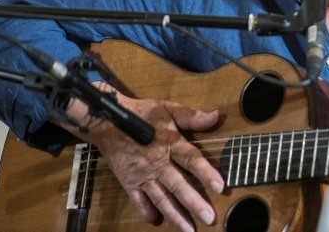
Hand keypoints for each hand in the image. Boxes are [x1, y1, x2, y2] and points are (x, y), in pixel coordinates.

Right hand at [68, 86, 222, 231]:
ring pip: (161, 198)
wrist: (108, 122)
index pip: (191, 159)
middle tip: (210, 218)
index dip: (206, 172)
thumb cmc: (142, 114)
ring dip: (175, 215)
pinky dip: (147, 212)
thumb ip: (192, 116)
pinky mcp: (129, 183)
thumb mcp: (168, 109)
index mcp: (170, 143)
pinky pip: (138, 201)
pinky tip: (156, 221)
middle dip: (194, 203)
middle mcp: (157, 163)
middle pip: (178, 185)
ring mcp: (142, 175)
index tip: (220, 187)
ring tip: (189, 229)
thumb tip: (215, 116)